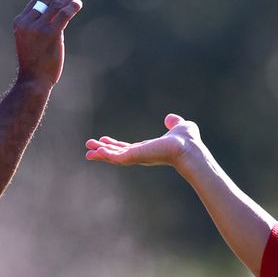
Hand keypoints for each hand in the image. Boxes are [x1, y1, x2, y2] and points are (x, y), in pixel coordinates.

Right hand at [11, 0, 86, 87]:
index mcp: (20, 22)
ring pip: (57, 5)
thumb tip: (59, 12)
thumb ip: (41, 25)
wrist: (33, 80)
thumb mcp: (31, 40)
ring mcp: (37, 28)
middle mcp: (27, 22)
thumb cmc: (35, 62)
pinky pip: (63, 15)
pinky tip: (79, 3)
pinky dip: (72, 7)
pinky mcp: (49, 35)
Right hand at [85, 113, 202, 169]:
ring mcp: (138, 157)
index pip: (128, 148)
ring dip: (101, 154)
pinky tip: (97, 152)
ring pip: (115, 158)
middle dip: (103, 152)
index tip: (103, 141)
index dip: (115, 145)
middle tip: (88, 149)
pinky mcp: (136, 156)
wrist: (189, 148)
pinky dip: (107, 155)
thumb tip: (170, 118)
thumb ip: (173, 123)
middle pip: (117, 154)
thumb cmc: (188, 141)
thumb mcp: (179, 126)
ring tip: (87, 152)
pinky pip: (118, 158)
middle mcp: (141, 155)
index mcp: (148, 149)